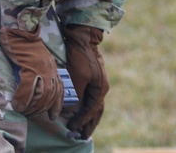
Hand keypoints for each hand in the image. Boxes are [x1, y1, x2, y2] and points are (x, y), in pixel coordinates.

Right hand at [0, 26, 63, 118]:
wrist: (20, 31)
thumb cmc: (25, 46)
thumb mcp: (36, 62)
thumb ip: (38, 74)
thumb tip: (34, 90)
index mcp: (53, 69)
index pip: (59, 90)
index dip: (57, 105)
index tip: (53, 116)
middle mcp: (50, 69)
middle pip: (51, 95)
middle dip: (42, 109)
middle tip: (32, 115)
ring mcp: (41, 68)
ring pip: (41, 93)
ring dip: (32, 106)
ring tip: (24, 112)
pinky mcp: (30, 65)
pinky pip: (28, 87)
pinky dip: (23, 98)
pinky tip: (17, 104)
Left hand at [62, 24, 108, 138]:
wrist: (84, 39)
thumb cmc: (81, 57)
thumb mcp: (78, 77)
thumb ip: (76, 95)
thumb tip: (72, 112)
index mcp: (101, 88)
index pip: (92, 110)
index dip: (83, 120)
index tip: (73, 129)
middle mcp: (102, 87)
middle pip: (98, 111)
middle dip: (90, 124)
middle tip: (82, 136)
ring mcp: (99, 83)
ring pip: (95, 105)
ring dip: (90, 118)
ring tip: (83, 128)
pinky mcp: (93, 80)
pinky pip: (91, 99)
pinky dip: (87, 108)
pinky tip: (80, 112)